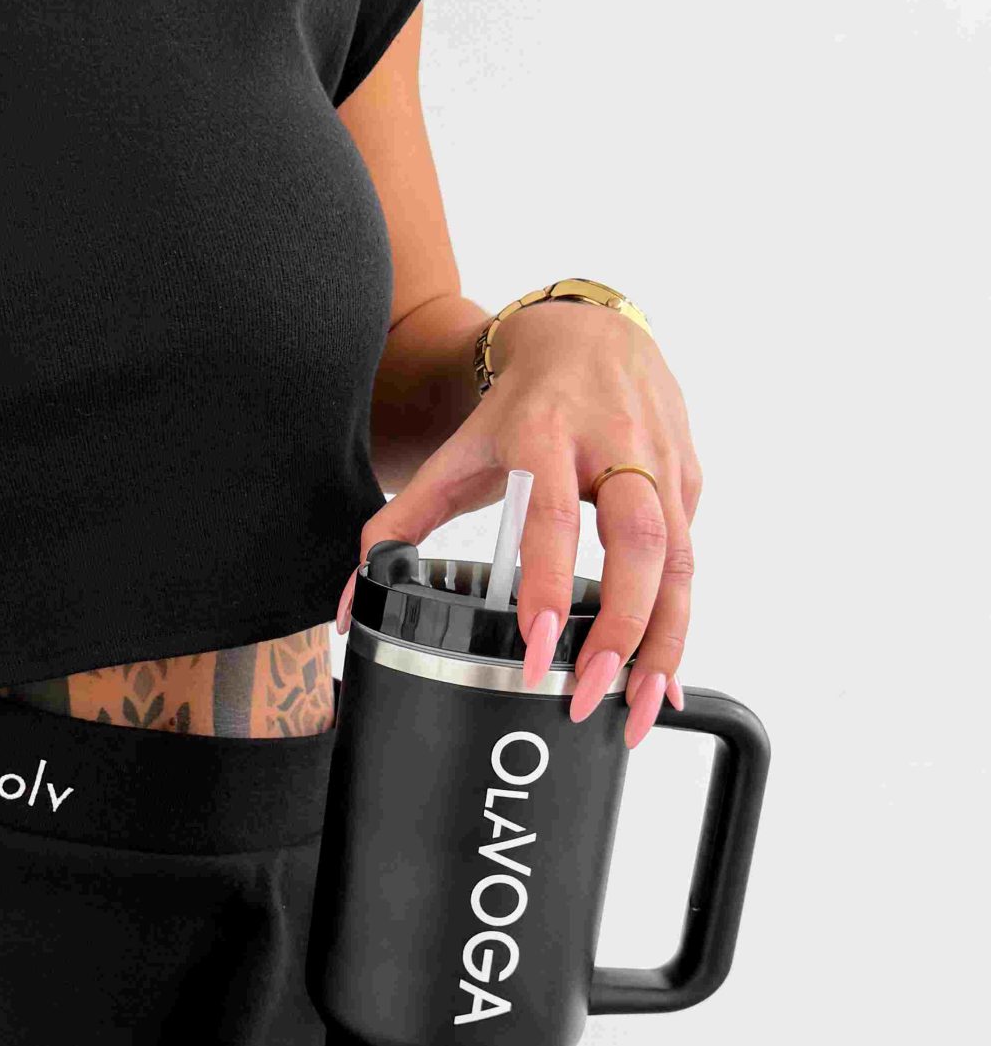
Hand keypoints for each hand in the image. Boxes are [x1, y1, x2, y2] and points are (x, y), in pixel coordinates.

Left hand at [338, 300, 701, 748]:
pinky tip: (660, 675)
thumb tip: (355, 601)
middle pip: (638, 543)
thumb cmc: (520, 407)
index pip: (554, 517)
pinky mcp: (690, 481)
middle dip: (623, 629)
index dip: (549, 585)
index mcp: (546, 435)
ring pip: (681, 561)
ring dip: (665, 643)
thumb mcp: (455, 455)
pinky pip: (691, 561)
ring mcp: (662, 463)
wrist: (588, 335)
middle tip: (594, 694)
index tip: (538, 649)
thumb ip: (401, 525)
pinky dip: (679, 622)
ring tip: (638, 709)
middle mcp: (615, 446)